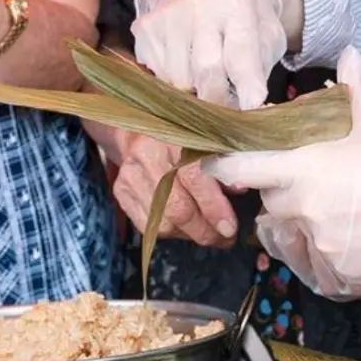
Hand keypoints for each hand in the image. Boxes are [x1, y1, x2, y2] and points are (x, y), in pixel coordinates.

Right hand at [113, 133, 237, 248]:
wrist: (144, 122)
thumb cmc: (187, 129)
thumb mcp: (210, 134)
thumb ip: (225, 159)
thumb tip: (240, 190)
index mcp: (176, 136)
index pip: (194, 178)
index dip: (213, 207)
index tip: (230, 228)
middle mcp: (149, 155)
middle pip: (176, 207)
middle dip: (205, 230)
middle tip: (225, 238)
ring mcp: (131, 175)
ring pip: (162, 222)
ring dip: (190, 234)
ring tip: (209, 232)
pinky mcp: (120, 190)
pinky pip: (147, 225)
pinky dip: (171, 231)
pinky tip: (186, 227)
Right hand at [131, 0, 287, 108]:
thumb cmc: (245, 15)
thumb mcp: (267, 32)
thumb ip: (261, 65)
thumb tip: (251, 105)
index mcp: (236, 1)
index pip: (241, 52)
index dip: (248, 84)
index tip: (253, 105)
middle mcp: (198, 3)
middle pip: (206, 69)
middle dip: (219, 100)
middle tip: (227, 114)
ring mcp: (167, 14)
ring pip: (179, 79)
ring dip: (195, 89)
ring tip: (209, 74)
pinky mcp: (144, 27)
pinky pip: (158, 74)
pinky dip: (175, 79)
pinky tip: (187, 61)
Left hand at [206, 48, 360, 302]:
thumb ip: (355, 87)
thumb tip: (348, 53)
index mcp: (303, 169)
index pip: (241, 168)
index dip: (225, 164)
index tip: (214, 160)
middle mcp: (301, 211)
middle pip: (271, 203)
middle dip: (284, 193)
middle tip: (314, 181)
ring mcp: (318, 247)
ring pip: (291, 237)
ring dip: (301, 225)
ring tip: (334, 211)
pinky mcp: (339, 275)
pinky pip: (318, 266)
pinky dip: (327, 255)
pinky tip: (352, 237)